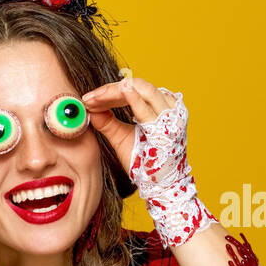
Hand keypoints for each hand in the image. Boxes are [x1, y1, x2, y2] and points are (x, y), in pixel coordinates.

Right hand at [81, 77, 215, 248]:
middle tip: (92, 98)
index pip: (139, 99)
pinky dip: (131, 93)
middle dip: (113, 90)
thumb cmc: (146, 166)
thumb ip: (109, 126)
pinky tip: (114, 97)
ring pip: (145, 87)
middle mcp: (173, 113)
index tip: (93, 97)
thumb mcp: (124, 147)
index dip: (113, 95)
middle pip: (141, 88)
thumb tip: (91, 112)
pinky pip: (150, 92)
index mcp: (164, 126)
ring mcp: (175, 108)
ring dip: (120, 90)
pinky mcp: (171, 106)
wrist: (166, 178)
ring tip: (99, 98)